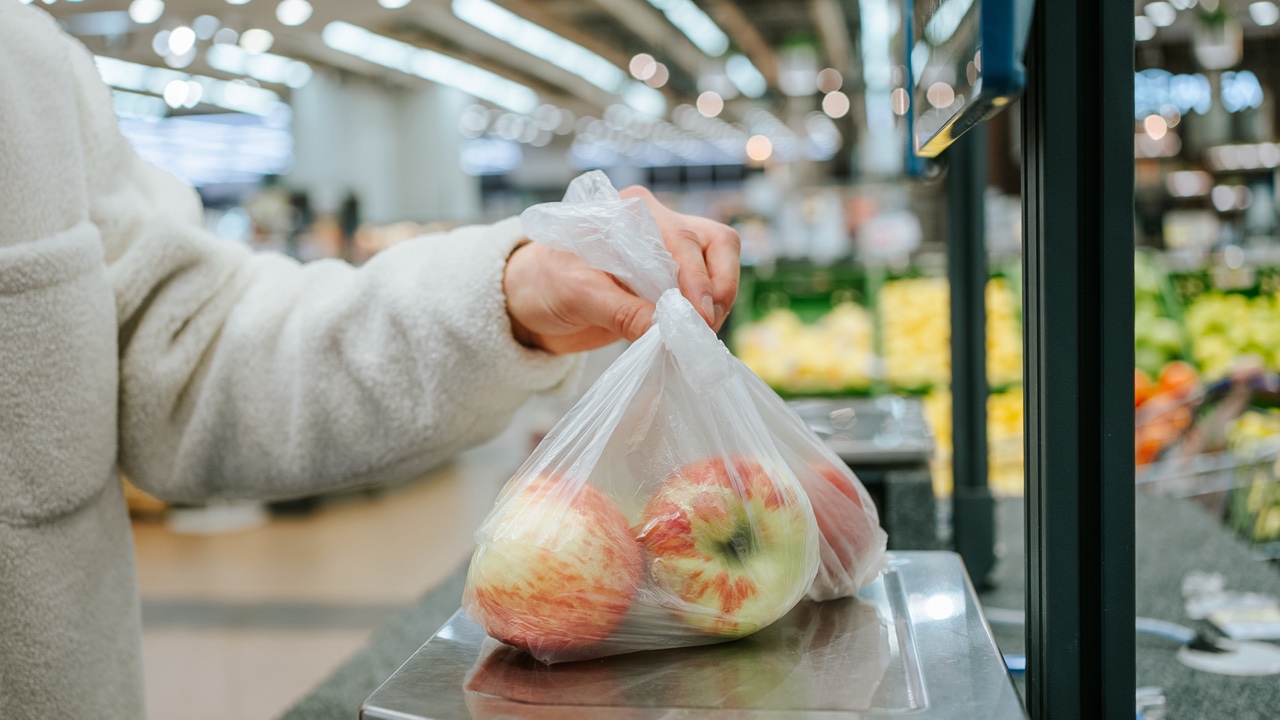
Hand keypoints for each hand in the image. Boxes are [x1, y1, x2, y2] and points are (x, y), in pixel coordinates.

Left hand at [503, 188, 739, 354]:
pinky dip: (706, 314)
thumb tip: (664, 331)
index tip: (697, 317)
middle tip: (704, 328)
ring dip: (716, 304)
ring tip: (694, 337)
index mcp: (631, 213)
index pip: (683, 237)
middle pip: (716, 244)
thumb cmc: (543, 283)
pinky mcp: (669, 282)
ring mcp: (668, 254)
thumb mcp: (576, 296)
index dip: (698, 278)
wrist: (529, 301)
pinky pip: (705, 292)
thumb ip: (620, 311)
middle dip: (719, 288)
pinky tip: (688, 337)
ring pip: (719, 266)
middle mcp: (657, 225)